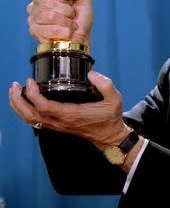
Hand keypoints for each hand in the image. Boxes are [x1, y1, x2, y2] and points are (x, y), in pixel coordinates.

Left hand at [9, 71, 128, 146]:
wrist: (110, 136)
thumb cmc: (110, 119)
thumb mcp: (114, 99)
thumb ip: (105, 84)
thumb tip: (92, 74)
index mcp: (72, 114)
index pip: (44, 107)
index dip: (33, 95)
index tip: (31, 82)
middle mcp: (61, 122)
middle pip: (30, 115)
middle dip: (18, 100)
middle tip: (15, 86)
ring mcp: (58, 125)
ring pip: (30, 119)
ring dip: (19, 106)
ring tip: (15, 92)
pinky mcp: (58, 126)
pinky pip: (36, 121)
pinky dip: (26, 112)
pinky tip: (26, 102)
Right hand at [27, 0, 92, 44]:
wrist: (82, 37)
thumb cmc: (81, 18)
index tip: (69, 2)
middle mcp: (35, 5)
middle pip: (48, 3)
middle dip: (66, 11)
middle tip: (71, 15)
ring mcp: (33, 19)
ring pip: (50, 16)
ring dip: (66, 22)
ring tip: (69, 24)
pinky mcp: (35, 33)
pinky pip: (50, 30)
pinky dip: (64, 32)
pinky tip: (66, 33)